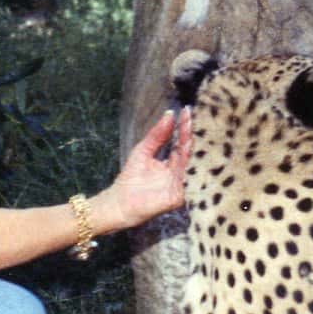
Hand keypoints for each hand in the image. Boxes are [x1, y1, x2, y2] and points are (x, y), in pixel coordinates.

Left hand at [93, 109, 193, 231]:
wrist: (119, 203)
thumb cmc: (130, 178)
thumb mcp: (144, 150)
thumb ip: (157, 134)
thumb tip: (169, 114)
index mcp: (173, 162)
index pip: (182, 142)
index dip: (184, 127)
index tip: (187, 110)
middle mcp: (180, 173)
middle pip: (189, 151)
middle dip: (191, 134)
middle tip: (193, 117)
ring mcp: (181, 185)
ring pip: (192, 163)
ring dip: (192, 147)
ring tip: (193, 130)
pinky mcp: (179, 196)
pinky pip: (188, 181)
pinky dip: (190, 167)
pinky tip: (191, 152)